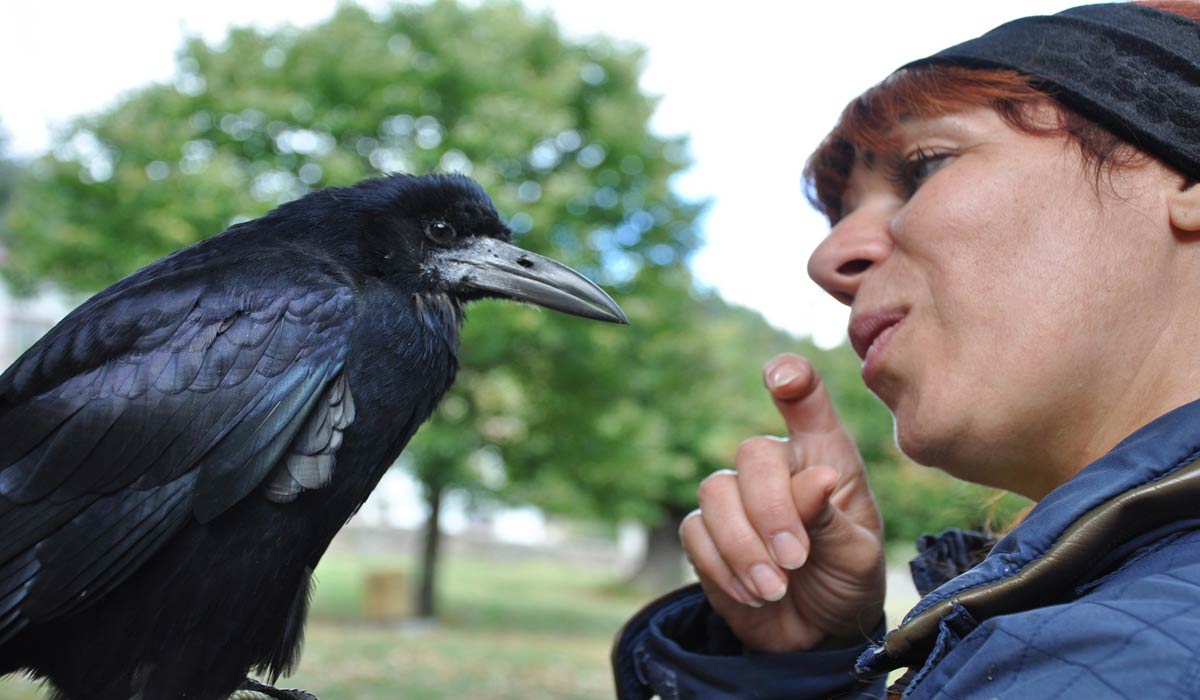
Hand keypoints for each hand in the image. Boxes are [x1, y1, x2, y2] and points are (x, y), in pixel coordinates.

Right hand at [680, 353, 884, 652]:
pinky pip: (696, 533)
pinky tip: (755, 594)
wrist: (817, 634)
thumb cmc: (847, 579)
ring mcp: (736, 498)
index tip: (782, 378)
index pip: (806, 402)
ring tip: (776, 588)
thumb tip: (815, 479)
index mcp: (824, 456)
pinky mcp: (707, 534)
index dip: (793, 379)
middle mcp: (777, 467)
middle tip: (796, 560)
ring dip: (744, 546)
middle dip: (770, 510)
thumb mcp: (859, 555)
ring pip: (714, 493)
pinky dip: (724, 568)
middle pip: (752, 455)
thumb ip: (832, 519)